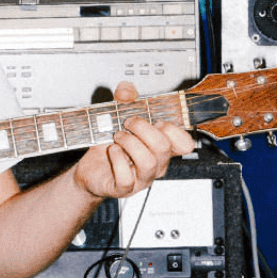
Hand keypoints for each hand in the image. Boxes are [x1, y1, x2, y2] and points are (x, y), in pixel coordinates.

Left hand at [73, 82, 195, 199]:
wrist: (91, 170)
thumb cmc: (110, 145)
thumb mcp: (117, 117)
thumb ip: (124, 100)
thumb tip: (127, 89)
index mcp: (160, 148)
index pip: (185, 144)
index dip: (173, 129)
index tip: (155, 120)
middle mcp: (156, 164)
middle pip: (163, 147)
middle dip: (143, 128)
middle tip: (127, 123)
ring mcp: (142, 178)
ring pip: (148, 162)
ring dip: (130, 144)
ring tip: (118, 137)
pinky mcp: (124, 188)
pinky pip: (127, 178)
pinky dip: (118, 160)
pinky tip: (112, 151)